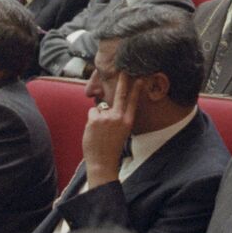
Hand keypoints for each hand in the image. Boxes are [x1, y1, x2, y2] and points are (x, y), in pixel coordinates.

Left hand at [82, 73, 139, 188]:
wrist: (102, 162)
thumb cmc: (110, 148)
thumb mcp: (120, 133)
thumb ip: (116, 119)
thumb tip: (106, 107)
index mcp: (127, 122)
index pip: (133, 102)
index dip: (136, 89)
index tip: (140, 78)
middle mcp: (118, 118)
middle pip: (120, 95)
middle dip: (123, 81)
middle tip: (124, 69)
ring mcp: (106, 118)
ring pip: (100, 108)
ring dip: (98, 117)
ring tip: (99, 132)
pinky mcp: (95, 119)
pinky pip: (92, 113)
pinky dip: (91, 120)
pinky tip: (93, 131)